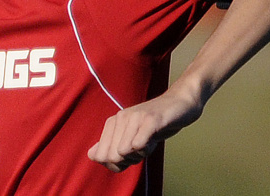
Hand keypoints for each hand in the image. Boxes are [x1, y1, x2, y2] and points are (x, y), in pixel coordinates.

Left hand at [87, 87, 203, 172]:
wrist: (178, 104)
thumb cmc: (155, 125)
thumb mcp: (131, 137)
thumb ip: (112, 147)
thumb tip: (91, 155)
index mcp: (113, 122)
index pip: (101, 155)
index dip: (116, 164)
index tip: (130, 156)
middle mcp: (120, 118)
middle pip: (112, 156)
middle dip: (127, 162)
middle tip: (141, 150)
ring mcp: (134, 118)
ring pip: (124, 152)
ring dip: (139, 156)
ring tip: (149, 143)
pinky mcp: (150, 120)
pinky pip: (138, 143)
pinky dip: (144, 149)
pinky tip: (152, 141)